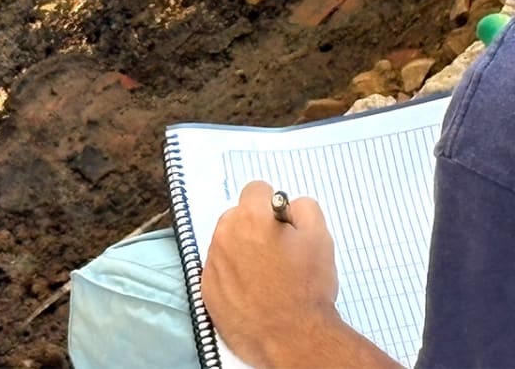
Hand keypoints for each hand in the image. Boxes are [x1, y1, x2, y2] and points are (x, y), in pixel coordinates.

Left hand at [201, 180, 340, 365]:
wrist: (291, 337)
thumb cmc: (307, 288)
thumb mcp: (320, 238)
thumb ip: (304, 209)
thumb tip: (289, 205)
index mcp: (251, 218)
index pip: (256, 190)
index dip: (273, 205)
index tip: (281, 222)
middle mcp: (224, 235)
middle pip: (237, 215)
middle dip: (255, 226)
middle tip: (278, 251)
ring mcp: (212, 261)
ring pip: (226, 242)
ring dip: (242, 249)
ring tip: (267, 274)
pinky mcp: (206, 287)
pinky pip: (218, 269)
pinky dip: (232, 274)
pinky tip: (253, 290)